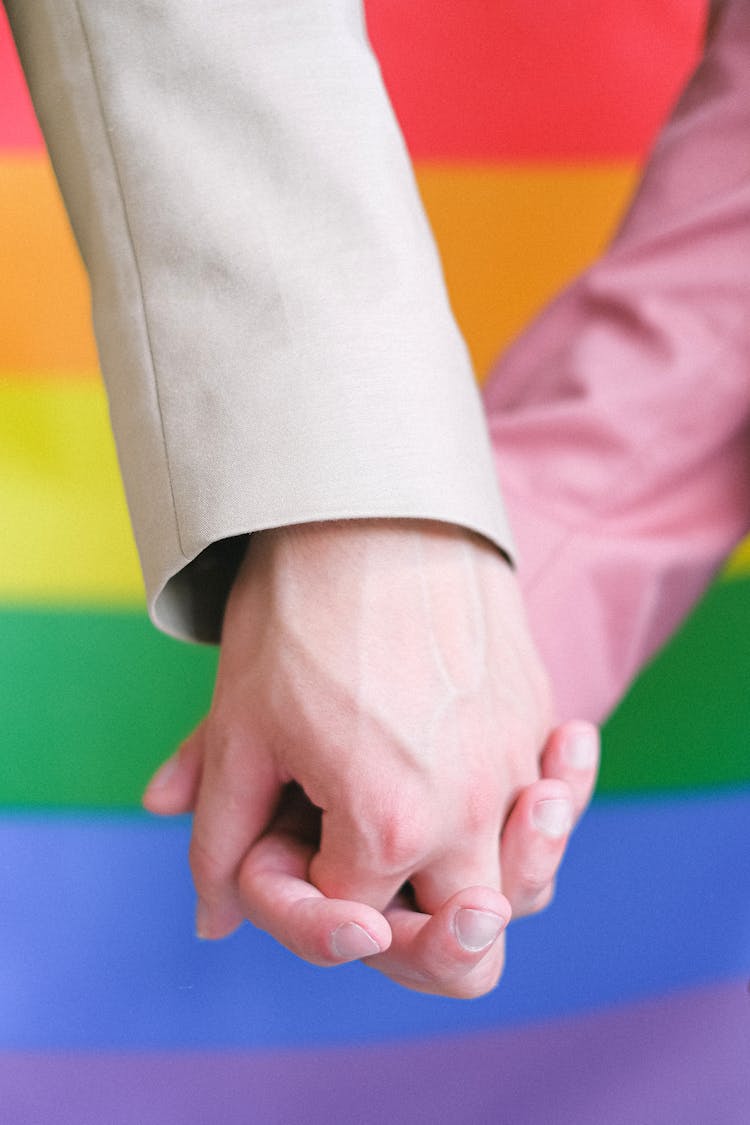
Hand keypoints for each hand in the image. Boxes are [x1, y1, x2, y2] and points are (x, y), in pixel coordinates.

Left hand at [144, 520, 597, 995]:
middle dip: (409, 939)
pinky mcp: (540, 719)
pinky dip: (531, 812)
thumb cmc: (298, 616)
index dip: (297, 894)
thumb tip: (211, 921)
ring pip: (522, 882)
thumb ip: (220, 841)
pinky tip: (501, 782)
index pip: (349, 921)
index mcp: (388, 825)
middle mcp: (472, 809)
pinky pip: (547, 803)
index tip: (276, 831)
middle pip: (467, 947)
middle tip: (368, 888)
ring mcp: (518, 765)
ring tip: (436, 838)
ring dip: (479, 881)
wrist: (376, 505)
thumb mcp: (240, 730)